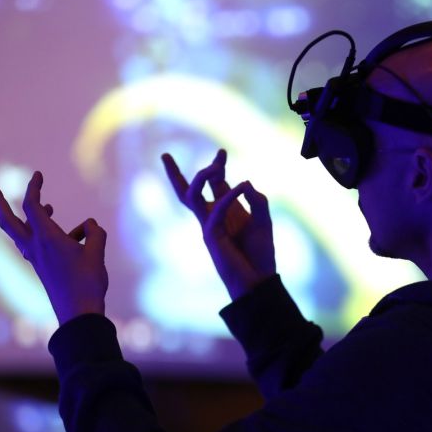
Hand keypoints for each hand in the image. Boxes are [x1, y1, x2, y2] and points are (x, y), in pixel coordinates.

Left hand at [0, 171, 107, 325]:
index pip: (32, 206)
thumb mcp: (97, 253)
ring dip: (32, 218)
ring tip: (50, 208)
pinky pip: (40, 244)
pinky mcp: (43, 268)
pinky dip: (54, 235)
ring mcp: (37, 259)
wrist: (79, 313)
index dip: (33, 188)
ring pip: (23, 233)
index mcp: (47, 239)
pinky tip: (79, 237)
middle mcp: (36, 247)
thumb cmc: (88, 282)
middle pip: (8, 221)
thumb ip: (95, 233)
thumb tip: (89, 225)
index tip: (38, 174)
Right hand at [161, 149, 275, 300]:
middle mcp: (213, 216)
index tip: (221, 151)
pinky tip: (241, 186)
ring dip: (201, 179)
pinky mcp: (211, 236)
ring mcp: (209, 226)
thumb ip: (257, 200)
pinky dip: (228, 197)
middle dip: (177, 174)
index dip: (217, 167)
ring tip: (215, 165)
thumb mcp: (264, 219)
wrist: (258, 279)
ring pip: (191, 197)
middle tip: (167, 155)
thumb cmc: (260, 252)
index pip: (215, 184)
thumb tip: (243, 182)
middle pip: (189, 191)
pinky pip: (215, 212)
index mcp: (226, 210)